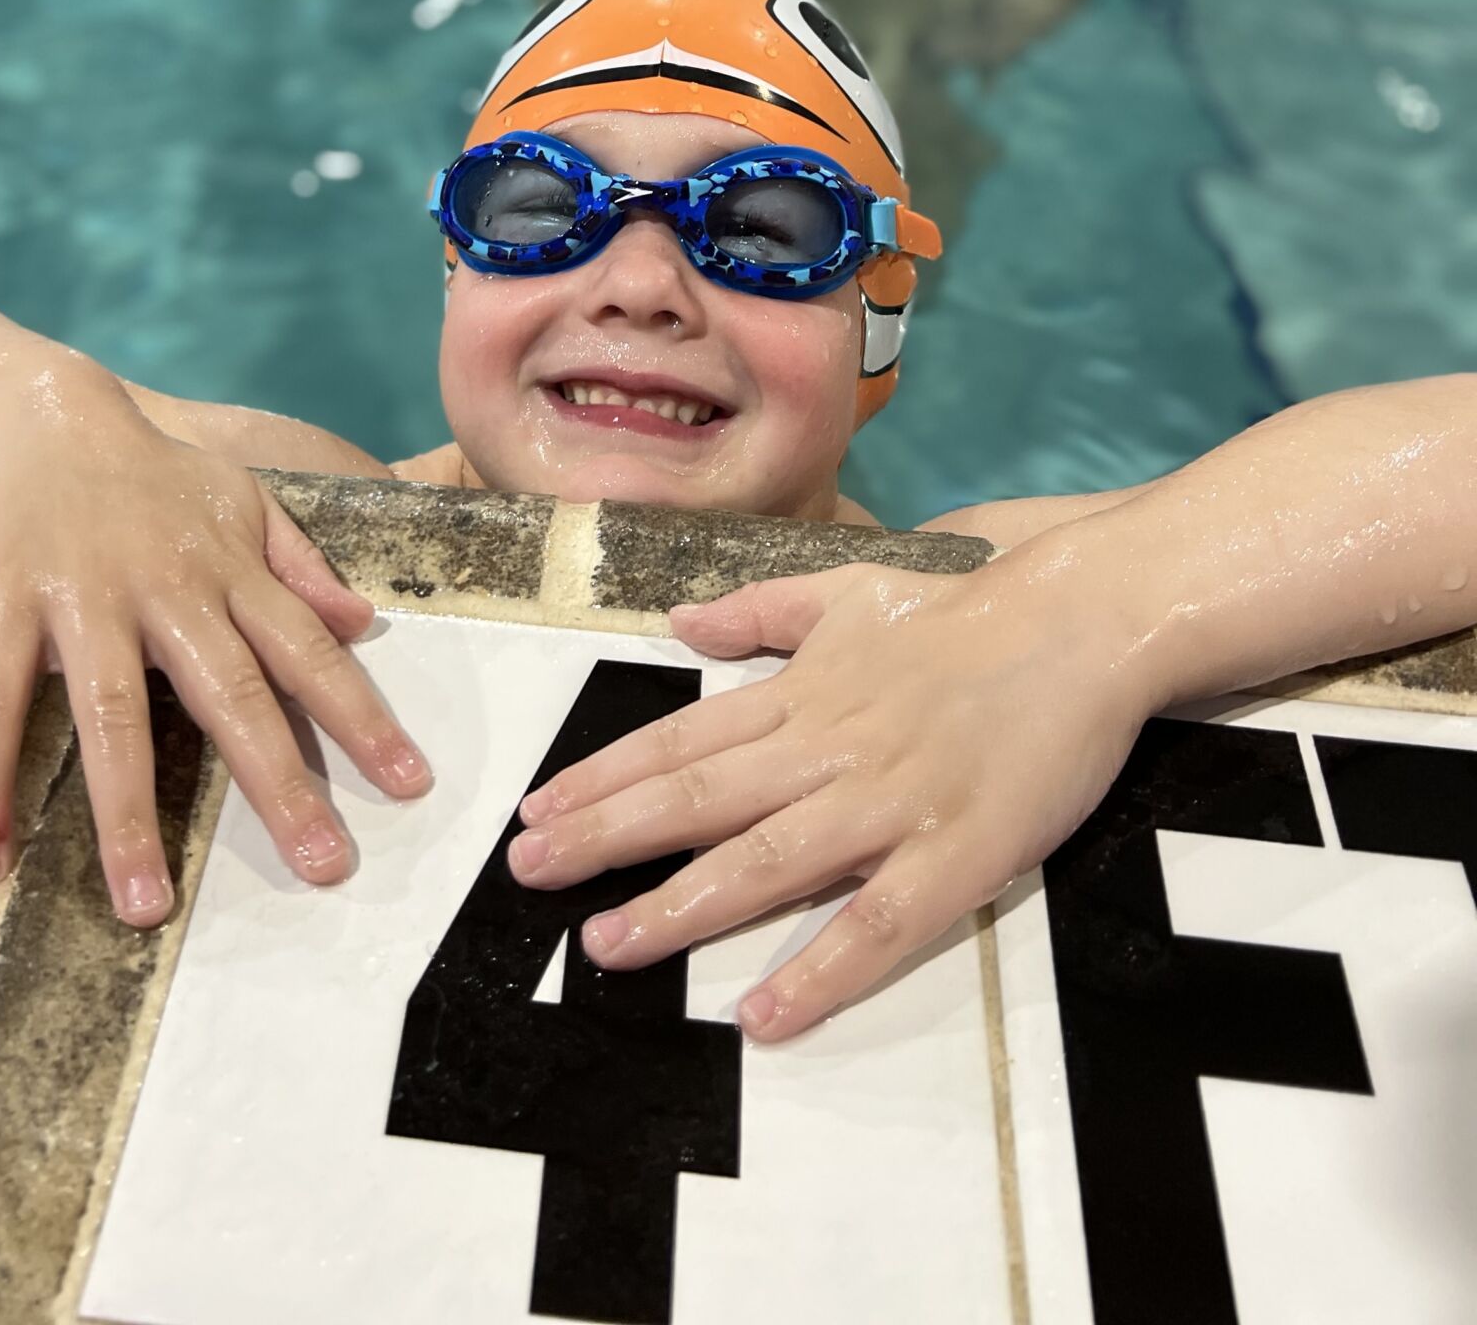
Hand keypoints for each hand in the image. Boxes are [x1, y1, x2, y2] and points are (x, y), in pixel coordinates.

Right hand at [0, 375, 428, 923]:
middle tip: (324, 868)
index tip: (409, 786)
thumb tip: (367, 625)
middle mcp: (166, 588)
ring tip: (145, 907)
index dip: (361, 718)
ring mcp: (82, 599)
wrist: (37, 406)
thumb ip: (300, 563)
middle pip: (230, 695)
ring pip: (112, 716)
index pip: (307, 653)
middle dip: (279, 785)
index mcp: (227, 568)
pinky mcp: (1, 605)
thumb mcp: (240, 498)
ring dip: (127, 816)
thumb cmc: (147, 470)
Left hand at [506, 549, 1154, 1039]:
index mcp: (801, 694)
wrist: (1079, 624)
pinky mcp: (957, 856)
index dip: (604, 778)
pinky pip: (879, 924)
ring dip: (682, 907)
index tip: (536, 812)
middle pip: (700, 799)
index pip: (681, 740)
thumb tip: (679, 622)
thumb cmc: (961, 613)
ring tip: (609, 946)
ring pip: (768, 863)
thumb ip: (760, 613)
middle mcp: (829, 749)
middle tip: (527, 876)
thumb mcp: (846, 591)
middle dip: (606, 839)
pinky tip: (764, 1015)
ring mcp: (890, 805)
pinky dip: (820, 970)